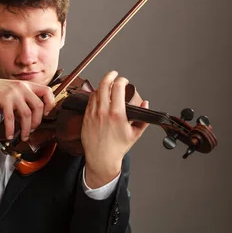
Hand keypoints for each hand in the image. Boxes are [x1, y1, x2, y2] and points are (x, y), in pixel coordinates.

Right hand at [0, 77, 54, 140]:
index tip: (45, 114)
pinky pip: (11, 118)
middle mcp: (23, 87)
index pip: (47, 91)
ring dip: (26, 129)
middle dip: (37, 122)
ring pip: (26, 114)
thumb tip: (31, 122)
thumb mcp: (15, 95)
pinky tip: (10, 134)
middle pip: (38, 106)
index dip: (50, 104)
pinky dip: (11, 129)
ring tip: (23, 136)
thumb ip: (24, 105)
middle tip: (32, 130)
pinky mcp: (4, 99)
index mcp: (28, 85)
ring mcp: (13, 93)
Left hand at [81, 71, 149, 187]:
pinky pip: (89, 101)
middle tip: (114, 74)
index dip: (121, 80)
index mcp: (117, 114)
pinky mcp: (86, 117)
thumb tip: (145, 103)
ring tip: (108, 86)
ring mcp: (93, 114)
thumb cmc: (118, 148)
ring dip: (102, 86)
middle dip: (110, 76)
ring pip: (96, 92)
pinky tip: (99, 96)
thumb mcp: (134, 133)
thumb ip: (142, 117)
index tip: (124, 80)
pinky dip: (95, 95)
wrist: (101, 158)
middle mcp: (103, 112)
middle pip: (104, 85)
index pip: (117, 88)